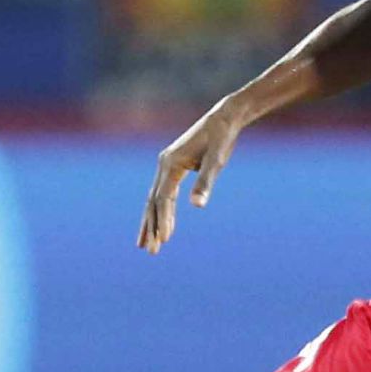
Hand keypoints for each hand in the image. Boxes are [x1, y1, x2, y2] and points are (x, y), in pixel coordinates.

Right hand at [139, 103, 245, 253]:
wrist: (223, 119)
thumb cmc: (221, 140)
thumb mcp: (216, 162)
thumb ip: (205, 183)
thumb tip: (197, 206)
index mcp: (171, 164)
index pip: (163, 198)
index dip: (162, 220)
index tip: (163, 240)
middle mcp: (163, 165)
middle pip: (153, 202)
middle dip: (152, 227)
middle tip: (151, 251)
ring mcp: (166, 166)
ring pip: (154, 199)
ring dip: (151, 222)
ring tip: (147, 245)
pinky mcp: (172, 167)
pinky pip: (162, 193)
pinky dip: (159, 210)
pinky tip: (159, 223)